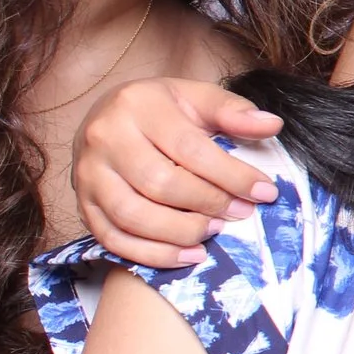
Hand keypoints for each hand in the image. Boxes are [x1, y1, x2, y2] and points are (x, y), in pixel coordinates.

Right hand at [72, 78, 284, 267]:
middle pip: (159, 184)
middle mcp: (104, 139)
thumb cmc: (161, 110)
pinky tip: (188, 255)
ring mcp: (87, 174)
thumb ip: (233, 111)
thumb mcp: (196, 97)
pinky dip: (153, 254)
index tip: (264, 192)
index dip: (231, 175)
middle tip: (240, 213)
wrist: (108, 116)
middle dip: (207, 204)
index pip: (189, 148)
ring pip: (132, 215)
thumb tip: (271, 125)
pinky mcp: (82, 204)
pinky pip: (113, 239)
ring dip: (180, 232)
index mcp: (136, 105)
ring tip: (213, 232)